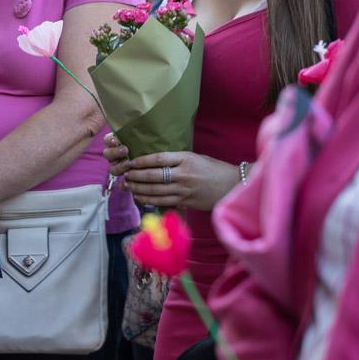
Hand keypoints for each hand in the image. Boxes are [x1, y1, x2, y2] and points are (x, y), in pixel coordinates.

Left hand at [118, 150, 238, 210]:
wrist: (233, 186)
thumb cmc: (214, 169)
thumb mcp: (196, 158)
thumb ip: (177, 160)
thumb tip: (154, 161)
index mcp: (186, 159)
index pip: (159, 158)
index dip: (142, 160)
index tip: (131, 161)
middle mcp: (184, 174)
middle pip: (153, 175)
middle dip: (136, 175)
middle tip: (125, 174)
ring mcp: (184, 190)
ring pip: (155, 190)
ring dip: (138, 188)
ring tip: (127, 186)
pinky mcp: (186, 201)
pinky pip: (162, 202)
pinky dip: (149, 199)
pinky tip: (139, 197)